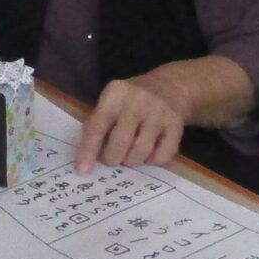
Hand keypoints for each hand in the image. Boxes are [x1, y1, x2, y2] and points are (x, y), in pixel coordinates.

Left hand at [75, 72, 191, 173]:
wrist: (170, 87)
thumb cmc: (132, 100)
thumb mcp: (112, 102)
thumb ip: (98, 125)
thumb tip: (87, 159)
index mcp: (116, 93)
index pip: (97, 126)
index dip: (88, 150)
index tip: (82, 171)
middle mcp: (138, 99)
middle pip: (120, 142)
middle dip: (112, 158)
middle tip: (113, 158)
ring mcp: (159, 111)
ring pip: (141, 151)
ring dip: (132, 161)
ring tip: (130, 155)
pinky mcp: (176, 124)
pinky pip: (162, 155)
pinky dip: (153, 161)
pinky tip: (150, 152)